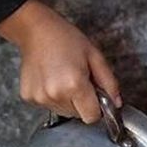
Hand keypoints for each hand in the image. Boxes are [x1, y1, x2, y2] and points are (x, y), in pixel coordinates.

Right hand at [0, 0, 120, 123]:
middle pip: (78, 115)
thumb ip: (109, 82)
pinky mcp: (29, 97)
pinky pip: (48, 105)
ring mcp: (40, 98)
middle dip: (82, 102)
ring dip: (67, 100)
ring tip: (63, 77)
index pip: (92, 117)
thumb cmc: (65, 38)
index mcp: (74, 84)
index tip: (95, 95)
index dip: (97, 107)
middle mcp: (55, 94)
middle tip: (78, 79)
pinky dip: (52, 97)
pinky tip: (51, 79)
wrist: (36, 30)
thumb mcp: (94, 55)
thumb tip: (117, 102)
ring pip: (63, 112)